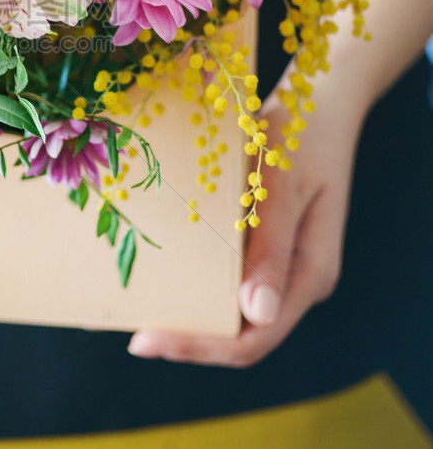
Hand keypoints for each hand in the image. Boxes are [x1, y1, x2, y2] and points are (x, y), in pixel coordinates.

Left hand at [127, 73, 362, 365]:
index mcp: (307, 275)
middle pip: (239, 334)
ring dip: (189, 316)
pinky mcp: (262, 245)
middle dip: (186, 338)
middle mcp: (293, 280)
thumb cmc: (301, 140)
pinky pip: (228, 278)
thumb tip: (257, 314)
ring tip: (138, 310)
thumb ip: (272, 248)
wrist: (319, 105)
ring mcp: (278, 265)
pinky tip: (164, 273)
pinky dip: (197, 283)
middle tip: (132, 332)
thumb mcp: (284, 188)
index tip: (144, 340)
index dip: (198, 346)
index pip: (252, 339)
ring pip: (232, 312)